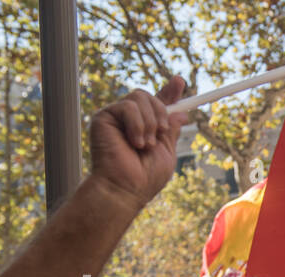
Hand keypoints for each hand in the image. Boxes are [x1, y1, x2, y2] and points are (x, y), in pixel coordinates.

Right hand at [88, 77, 188, 210]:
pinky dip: (137, 124)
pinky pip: (127, 106)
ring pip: (139, 97)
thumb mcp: (166, 151)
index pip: (157, 103)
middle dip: (160, 112)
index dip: (169, 91)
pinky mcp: (103, 117)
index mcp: (146, 127)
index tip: (179, 81)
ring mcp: (115, 117)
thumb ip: (170, 130)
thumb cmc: (146, 177)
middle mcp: (129, 120)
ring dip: (149, 122)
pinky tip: (135, 142)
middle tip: (160, 134)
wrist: (126, 187)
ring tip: (145, 145)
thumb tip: (181, 114)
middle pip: (148, 95)